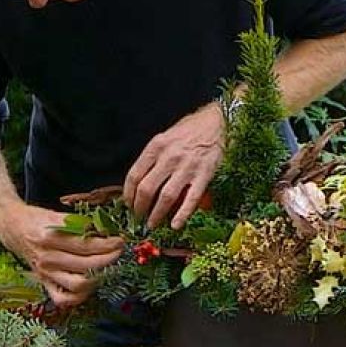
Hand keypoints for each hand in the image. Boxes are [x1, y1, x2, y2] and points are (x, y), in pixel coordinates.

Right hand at [0, 202, 124, 309]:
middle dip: (108, 260)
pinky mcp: (43, 283)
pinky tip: (89, 285)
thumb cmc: (37, 219)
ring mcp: (45, 273)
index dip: (107, 245)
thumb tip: (106, 233)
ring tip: (107, 268)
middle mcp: (47, 258)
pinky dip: (78, 296)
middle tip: (119, 253)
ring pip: (77, 284)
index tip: (120, 241)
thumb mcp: (58, 216)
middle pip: (85, 265)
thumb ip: (81, 224)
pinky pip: (63, 298)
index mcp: (50, 237)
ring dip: (97, 278)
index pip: (86, 245)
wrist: (12, 227)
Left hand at [124, 103, 223, 230]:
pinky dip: (182, 215)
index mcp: (156, 146)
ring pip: (166, 197)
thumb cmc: (190, 130)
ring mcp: (187, 167)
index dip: (128, 194)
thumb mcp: (165, 137)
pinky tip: (175, 225)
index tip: (129, 204)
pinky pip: (191, 199)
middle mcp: (169, 157)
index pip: (134, 175)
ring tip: (153, 224)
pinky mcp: (204, 175)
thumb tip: (140, 183)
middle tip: (139, 217)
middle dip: (140, 208)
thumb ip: (153, 158)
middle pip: (147, 189)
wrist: (216, 121)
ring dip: (157, 214)